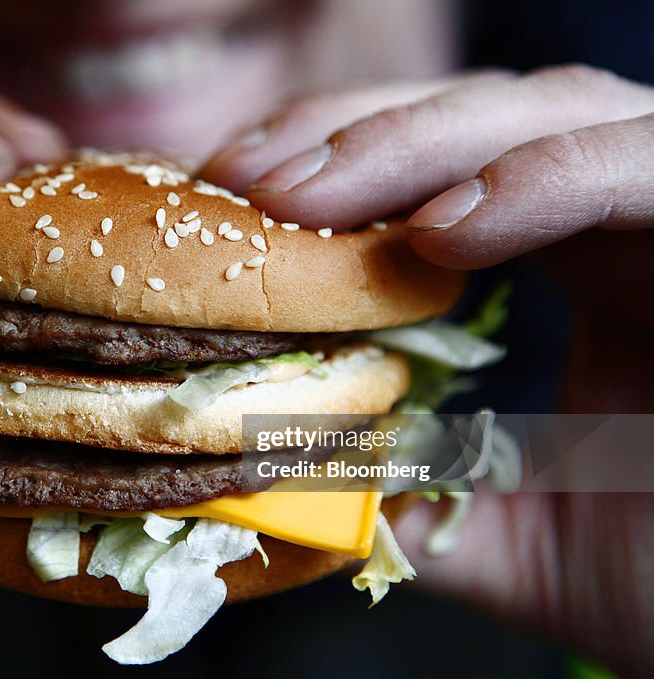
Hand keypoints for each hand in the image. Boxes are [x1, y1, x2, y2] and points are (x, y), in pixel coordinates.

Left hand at [204, 64, 653, 675]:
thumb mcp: (513, 542)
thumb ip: (413, 499)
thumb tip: (292, 480)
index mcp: (581, 266)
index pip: (444, 174)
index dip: (333, 166)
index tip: (232, 196)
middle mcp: (637, 222)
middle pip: (482, 118)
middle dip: (352, 139)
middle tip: (244, 184)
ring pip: (557, 113)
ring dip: (417, 145)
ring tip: (307, 200)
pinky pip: (653, 167)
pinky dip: (548, 182)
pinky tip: (444, 234)